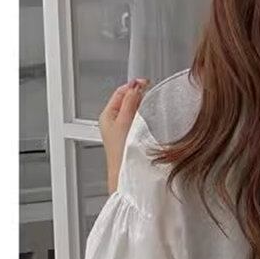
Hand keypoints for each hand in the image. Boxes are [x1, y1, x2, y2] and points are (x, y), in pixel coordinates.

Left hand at [98, 78, 148, 192]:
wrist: (125, 175)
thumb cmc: (121, 153)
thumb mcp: (124, 121)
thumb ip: (130, 101)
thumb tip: (135, 86)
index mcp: (107, 115)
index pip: (121, 92)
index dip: (133, 85)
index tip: (147, 83)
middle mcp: (113, 122)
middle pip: (127, 100)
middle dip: (140, 96)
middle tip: (151, 94)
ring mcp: (122, 131)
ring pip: (133, 112)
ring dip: (143, 108)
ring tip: (151, 107)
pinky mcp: (130, 139)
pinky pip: (138, 123)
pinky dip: (145, 119)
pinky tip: (151, 122)